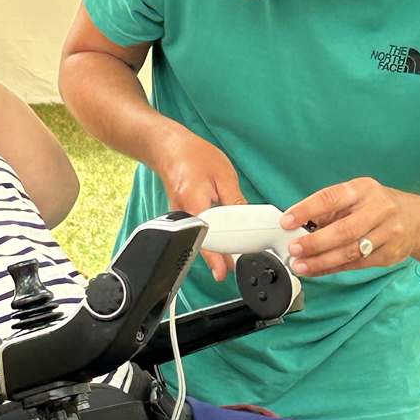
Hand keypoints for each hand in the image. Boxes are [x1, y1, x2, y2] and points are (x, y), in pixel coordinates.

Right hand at [150, 125, 243, 280]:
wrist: (171, 148)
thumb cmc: (195, 157)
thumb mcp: (224, 176)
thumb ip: (235, 201)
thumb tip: (248, 220)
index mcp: (195, 204)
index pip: (208, 237)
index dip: (218, 256)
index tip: (227, 268)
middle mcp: (184, 213)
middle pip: (200, 243)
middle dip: (216, 259)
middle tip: (230, 270)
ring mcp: (179, 216)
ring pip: (197, 238)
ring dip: (211, 251)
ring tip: (226, 264)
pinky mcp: (181, 214)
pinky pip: (194, 230)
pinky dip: (206, 238)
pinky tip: (216, 244)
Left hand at [283, 178, 419, 276]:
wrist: (416, 221)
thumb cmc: (377, 206)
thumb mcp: (356, 196)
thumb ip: (329, 209)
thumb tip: (297, 225)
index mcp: (364, 189)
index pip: (331, 197)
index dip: (307, 209)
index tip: (287, 220)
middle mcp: (379, 209)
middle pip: (343, 230)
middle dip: (315, 242)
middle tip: (294, 248)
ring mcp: (387, 233)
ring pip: (350, 251)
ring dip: (321, 261)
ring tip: (300, 264)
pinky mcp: (389, 254)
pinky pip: (356, 264)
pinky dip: (332, 268)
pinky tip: (316, 270)